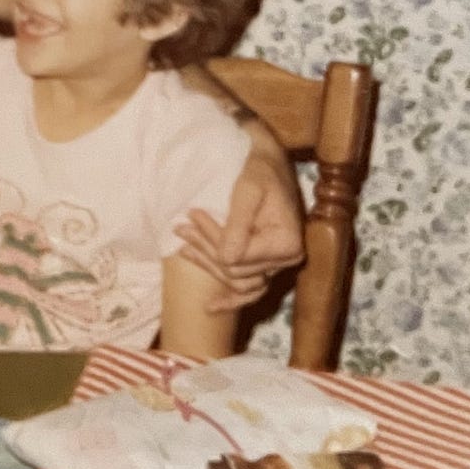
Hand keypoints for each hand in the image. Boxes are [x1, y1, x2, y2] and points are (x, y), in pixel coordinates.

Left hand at [176, 151, 304, 311]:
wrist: (267, 160)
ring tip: (184, 246)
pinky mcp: (266, 264)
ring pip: (237, 282)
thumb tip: (226, 258)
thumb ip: (239, 223)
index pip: (239, 257)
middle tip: (181, 226)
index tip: (193, 214)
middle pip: (236, 271)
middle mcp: (287, 259)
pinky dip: (231, 300)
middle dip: (205, 249)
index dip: (213, 239)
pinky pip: (250, 291)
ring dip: (208, 266)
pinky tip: (210, 308)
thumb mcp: (248, 189)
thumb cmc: (258, 169)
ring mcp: (277, 264)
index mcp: (287, 242)